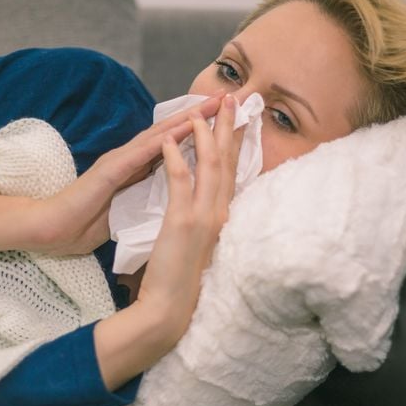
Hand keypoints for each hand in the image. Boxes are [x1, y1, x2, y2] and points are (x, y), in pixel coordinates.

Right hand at [32, 93, 224, 255]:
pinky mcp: (108, 171)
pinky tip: (178, 131)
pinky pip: (139, 154)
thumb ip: (144, 193)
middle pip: (170, 133)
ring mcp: (118, 161)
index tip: (226, 121)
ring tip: (209, 106)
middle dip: (199, 116)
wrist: (52, 230)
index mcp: (136, 168)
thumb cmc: (85, 223)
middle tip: (226, 99)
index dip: (199, 132)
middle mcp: (130, 158)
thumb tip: (167, 193)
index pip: (173, 146)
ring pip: (158, 136)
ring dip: (185, 120)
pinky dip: (160, 141)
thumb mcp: (126, 206)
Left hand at [134, 94, 242, 339]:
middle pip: (228, 161)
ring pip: (211, 165)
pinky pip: (181, 182)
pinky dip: (177, 158)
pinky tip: (172, 139)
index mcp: (223, 216)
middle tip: (230, 97)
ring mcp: (204, 217)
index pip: (232, 171)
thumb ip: (203, 219)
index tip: (235, 116)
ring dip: (204, 134)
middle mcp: (220, 213)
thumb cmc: (180, 277)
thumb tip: (203, 202)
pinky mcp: (183, 223)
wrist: (170, 308)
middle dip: (228, 126)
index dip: (234, 141)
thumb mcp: (197, 242)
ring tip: (198, 110)